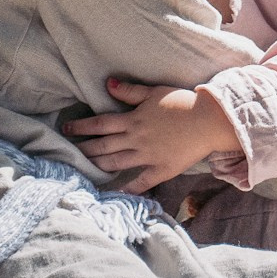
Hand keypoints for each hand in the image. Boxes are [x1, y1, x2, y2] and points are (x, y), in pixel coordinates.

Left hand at [65, 80, 244, 190]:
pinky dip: (128, 188)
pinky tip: (116, 193)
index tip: (67, 129)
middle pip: (103, 145)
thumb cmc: (183, 103)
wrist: (209, 121)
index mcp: (133, 120)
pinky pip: (141, 182)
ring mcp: (147, 156)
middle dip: (84, 147)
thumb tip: (108, 85)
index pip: (100, 124)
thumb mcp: (154, 92)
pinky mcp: (161, 169)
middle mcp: (136, 139)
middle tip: (69, 150)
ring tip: (84, 166)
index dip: (82, 127)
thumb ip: (130, 91)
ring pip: (116, 163)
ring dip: (98, 165)